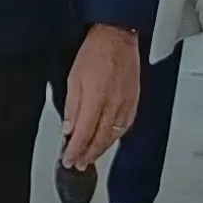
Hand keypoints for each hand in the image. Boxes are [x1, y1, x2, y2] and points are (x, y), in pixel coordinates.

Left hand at [57, 23, 138, 173]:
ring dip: (101, 150)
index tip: (69, 160)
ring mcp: (126, 104)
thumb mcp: (73, 78)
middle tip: (77, 165)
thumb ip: (72, 107)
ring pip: (114, 137)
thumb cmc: (95, 52)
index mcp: (96, 99)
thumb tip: (68, 129)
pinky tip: (108, 141)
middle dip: (87, 155)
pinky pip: (125, 127)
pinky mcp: (134, 102)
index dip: (75, 151)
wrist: (117, 37)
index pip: (84, 134)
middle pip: (100, 140)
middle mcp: (113, 105)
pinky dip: (115, 138)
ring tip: (90, 158)